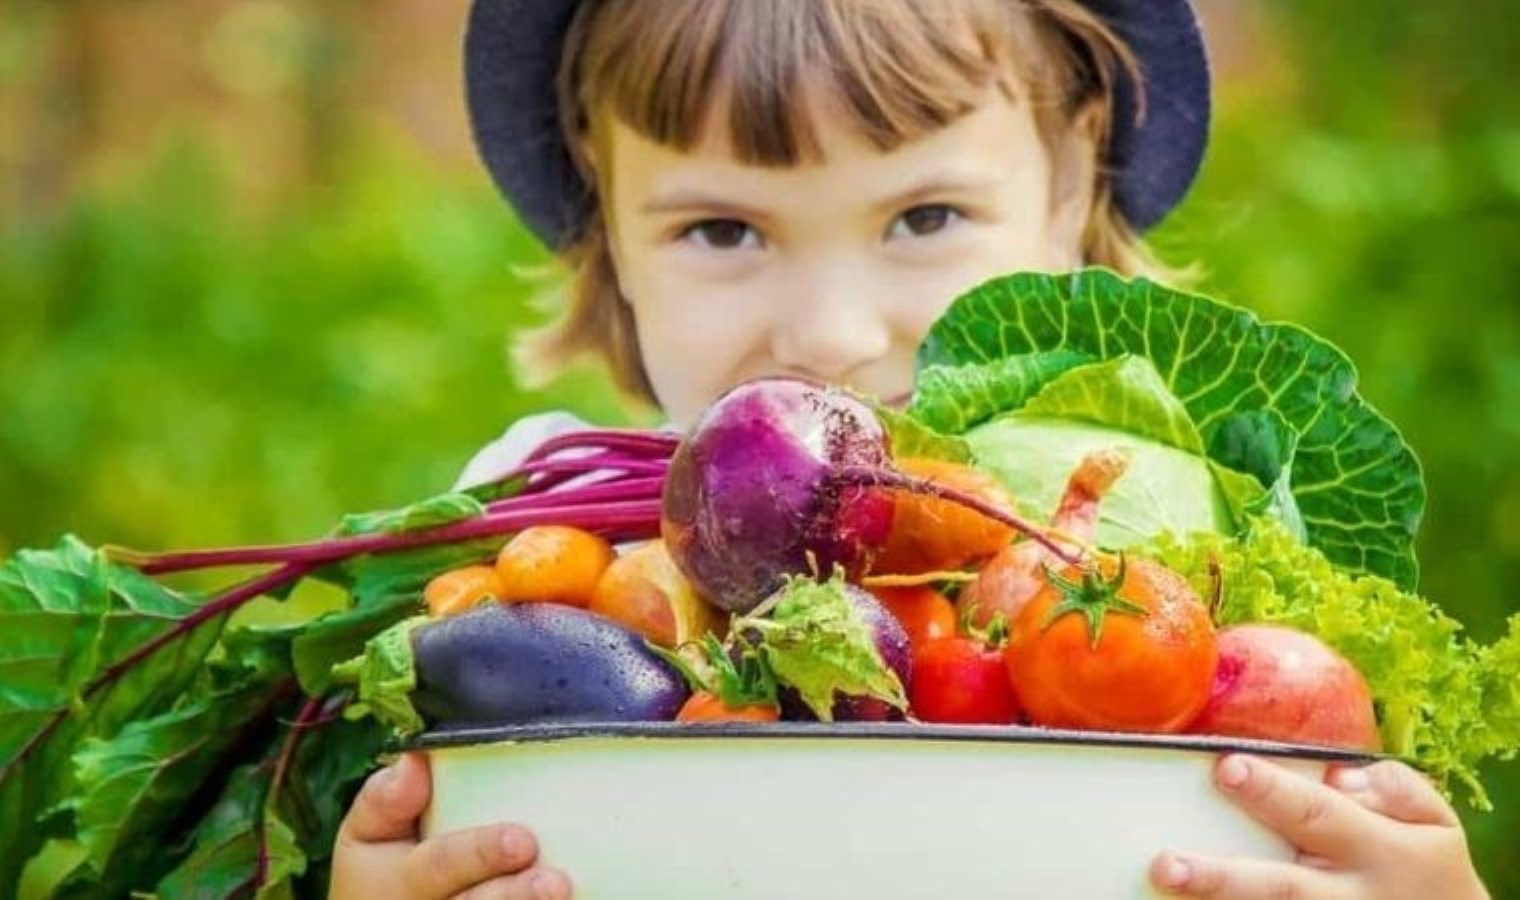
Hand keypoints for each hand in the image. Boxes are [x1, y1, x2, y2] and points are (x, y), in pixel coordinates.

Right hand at [330, 752, 571, 898]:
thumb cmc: (383, 866)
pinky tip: (578, 898)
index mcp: (399, 882)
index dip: (477, 854)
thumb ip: (386, 799)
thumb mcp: (367, 834)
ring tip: (564, 889)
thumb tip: (414, 761)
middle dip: (514, 895)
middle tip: (555, 881)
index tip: (520, 838)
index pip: (437, 865)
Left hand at [1149, 754, 1488, 898]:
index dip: (1270, 792)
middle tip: (1166, 864)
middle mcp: (1348, 895)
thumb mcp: (1435, 822)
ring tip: (1164, 890)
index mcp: (1376, 850)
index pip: (1315, 814)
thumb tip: (1338, 775)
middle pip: (1278, 888)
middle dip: (1221, 879)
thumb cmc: (1427, 865)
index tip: (1225, 768)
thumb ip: (1393, 788)